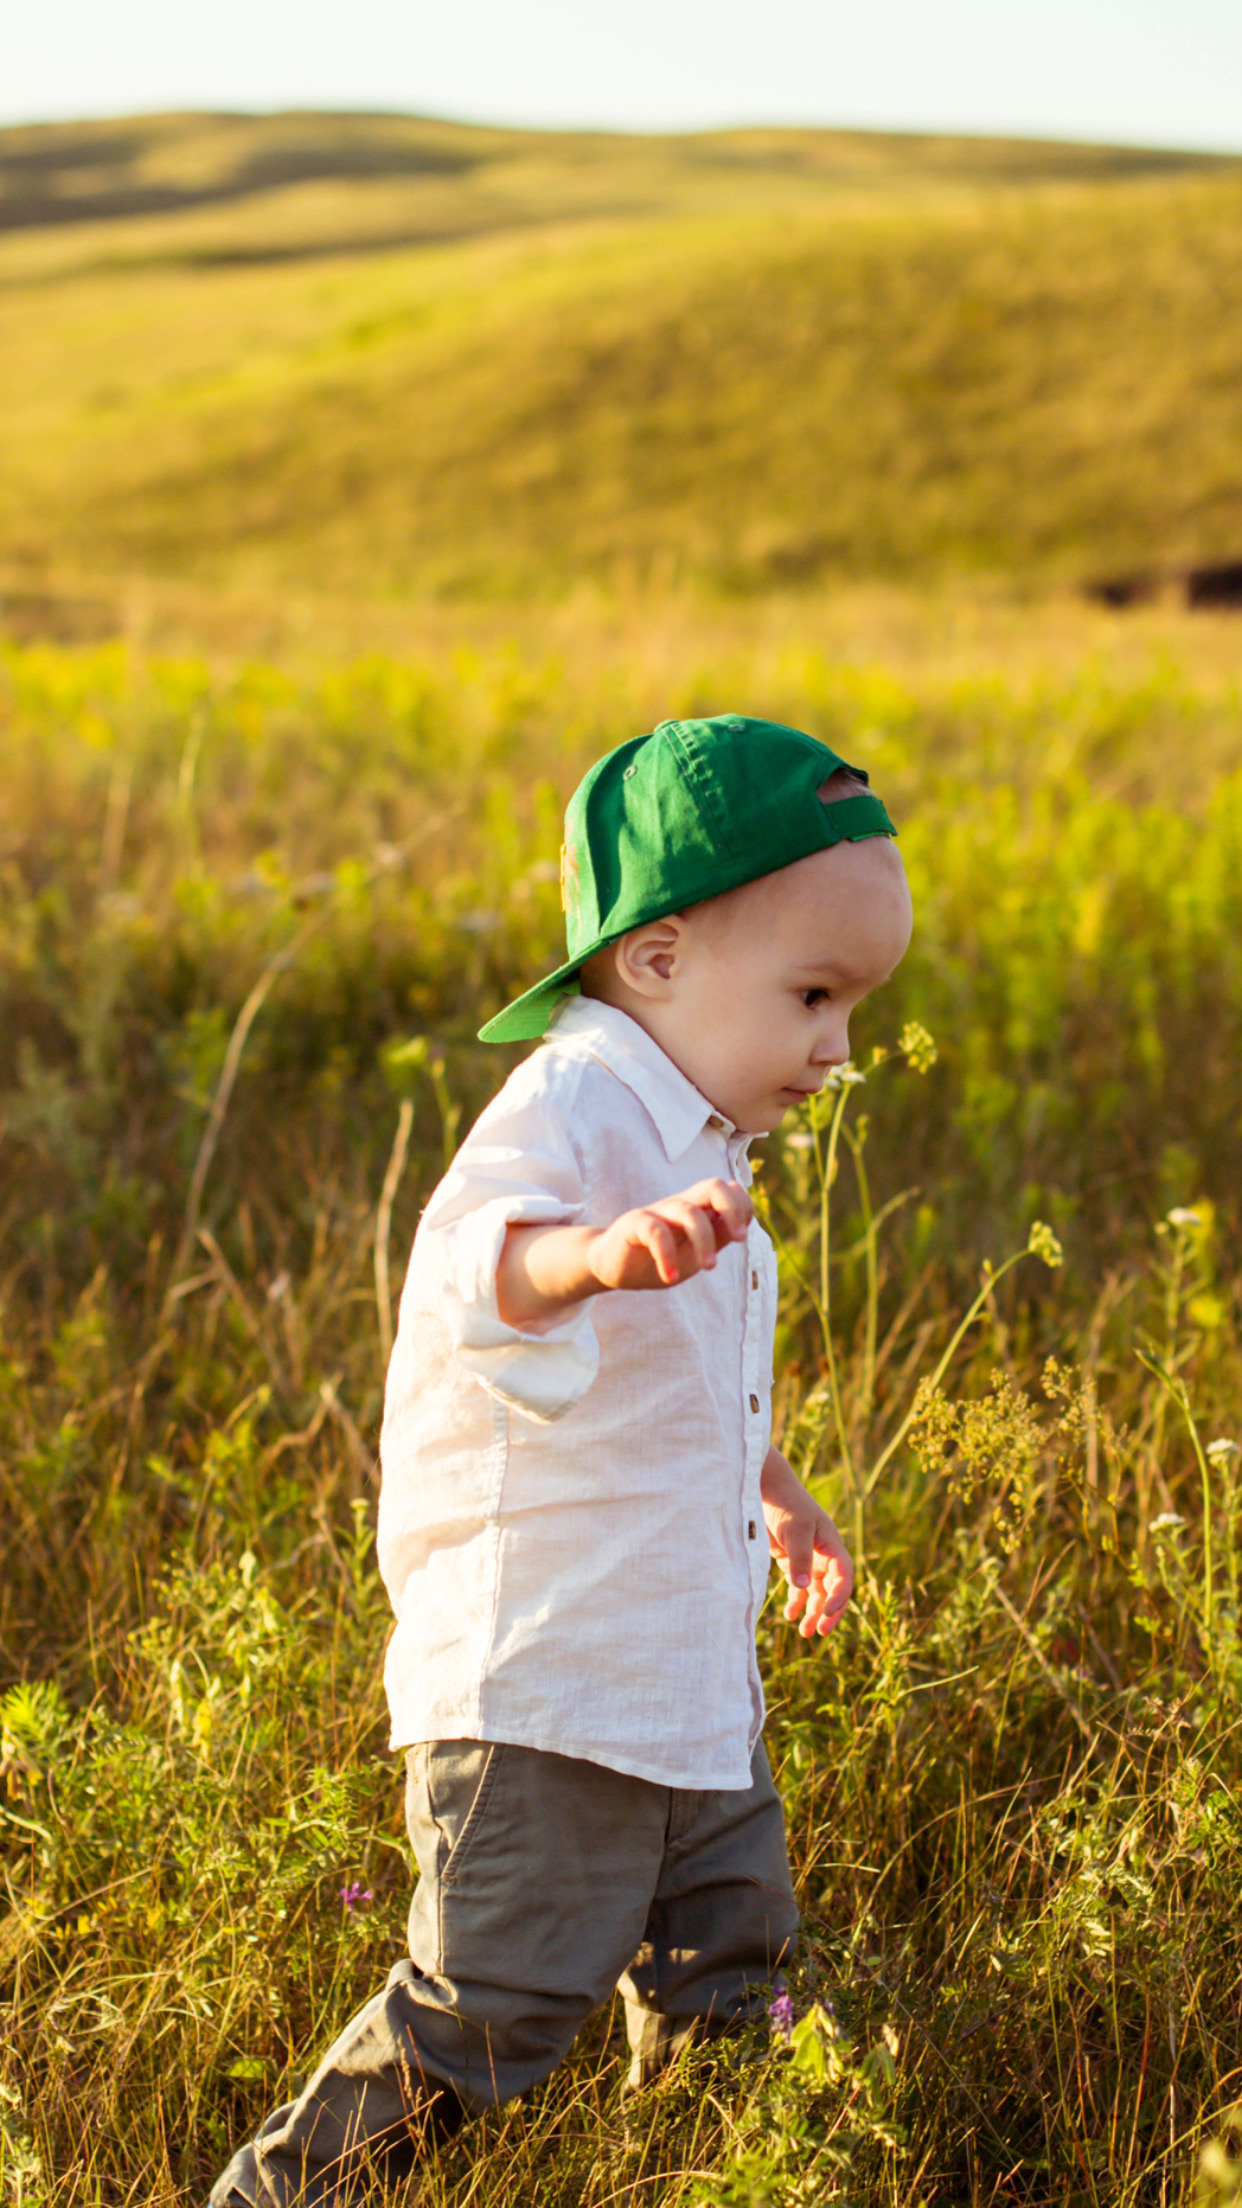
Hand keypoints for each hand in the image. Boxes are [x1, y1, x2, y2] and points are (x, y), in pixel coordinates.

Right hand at [496, 1179, 751, 1325]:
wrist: (609, 1266)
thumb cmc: (654, 1260)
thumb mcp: (691, 1256)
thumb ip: (715, 1240)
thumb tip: (738, 1228)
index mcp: (697, 1210)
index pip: (728, 1190)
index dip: (743, 1207)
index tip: (742, 1235)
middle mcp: (680, 1205)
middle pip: (714, 1185)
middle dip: (733, 1207)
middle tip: (740, 1238)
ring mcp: (656, 1212)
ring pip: (689, 1210)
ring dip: (705, 1240)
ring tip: (709, 1266)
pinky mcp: (634, 1223)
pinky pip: (655, 1231)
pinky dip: (666, 1255)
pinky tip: (670, 1276)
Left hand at [760, 1447, 853, 1638]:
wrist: (767, 1491)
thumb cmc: (786, 1506)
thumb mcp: (795, 1530)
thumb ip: (799, 1558)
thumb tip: (802, 1586)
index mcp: (832, 1546)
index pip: (844, 1576)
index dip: (839, 1596)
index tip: (827, 1612)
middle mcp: (824, 1555)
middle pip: (833, 1590)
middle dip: (829, 1612)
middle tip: (821, 1632)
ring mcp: (808, 1559)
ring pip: (816, 1593)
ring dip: (813, 1612)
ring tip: (806, 1633)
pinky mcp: (791, 1561)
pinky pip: (799, 1587)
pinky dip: (796, 1602)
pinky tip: (790, 1615)